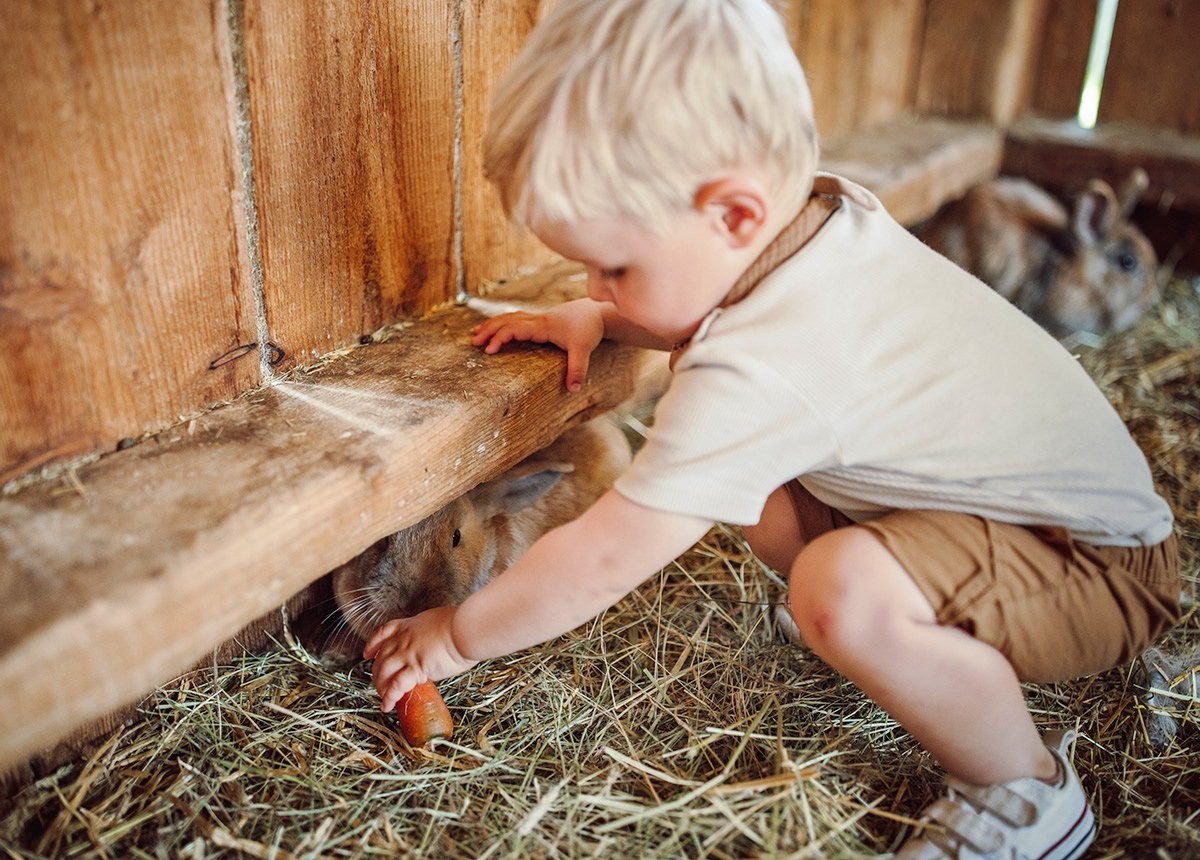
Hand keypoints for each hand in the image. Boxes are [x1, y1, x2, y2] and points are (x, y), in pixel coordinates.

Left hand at [363, 606, 477, 712]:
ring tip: (383, 696)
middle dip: (376, 672)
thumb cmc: (461, 623)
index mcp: (410, 626)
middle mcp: (404, 640)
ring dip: (381, 686)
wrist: (465, 629)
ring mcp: (408, 654)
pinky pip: (396, 686)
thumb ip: (432, 630)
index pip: (384, 633)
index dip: (373, 645)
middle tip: (379, 682)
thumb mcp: (440, 620)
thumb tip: (437, 637)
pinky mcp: (416, 669)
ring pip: (384, 672)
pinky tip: (387, 706)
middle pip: (381, 657)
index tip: (368, 653)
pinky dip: (389, 698)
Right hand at [471, 300, 605, 391]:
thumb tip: (573, 389)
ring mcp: (537, 318)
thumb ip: (578, 369)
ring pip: (509, 317)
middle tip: (473, 343)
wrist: (597, 312)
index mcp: (542, 326)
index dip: (500, 338)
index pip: (514, 329)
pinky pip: (515, 319)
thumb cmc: (589, 328)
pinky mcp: (539, 320)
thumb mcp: (584, 349)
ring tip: (476, 334)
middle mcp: (536, 320)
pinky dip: (502, 323)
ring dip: (492, 325)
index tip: (489, 351)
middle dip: (489, 331)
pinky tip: (496, 328)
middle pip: (506, 321)